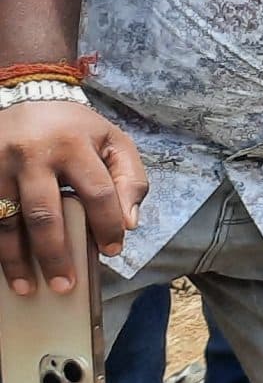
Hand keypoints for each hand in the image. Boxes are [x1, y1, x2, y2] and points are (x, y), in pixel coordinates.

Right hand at [0, 103, 147, 295]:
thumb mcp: (113, 141)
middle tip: (65, 285)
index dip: (107, 225)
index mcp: (74, 145)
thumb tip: (129, 223)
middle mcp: (32, 155)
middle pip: (44, 214)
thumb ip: (130, 179)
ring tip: (27, 287)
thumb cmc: (77, 128)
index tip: (112, 250)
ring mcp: (0, 164)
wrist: (29, 95)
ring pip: (6, 220)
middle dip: (55, 254)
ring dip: (15, 259)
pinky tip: (4, 263)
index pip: (98, 193)